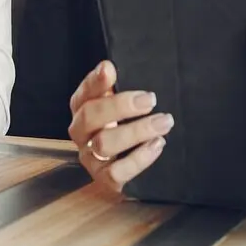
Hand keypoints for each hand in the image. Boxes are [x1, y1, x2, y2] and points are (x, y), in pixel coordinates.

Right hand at [67, 61, 173, 195]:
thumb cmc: (128, 126)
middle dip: (120, 106)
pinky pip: (116, 172)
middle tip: (150, 99)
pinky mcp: (104, 179)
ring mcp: (90, 157)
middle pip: (90, 116)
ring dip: (136, 131)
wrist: (132, 166)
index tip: (109, 69)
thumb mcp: (124, 105)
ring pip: (104, 144)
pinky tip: (157, 145)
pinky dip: (138, 158)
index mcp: (83, 109)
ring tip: (163, 123)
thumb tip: (108, 66)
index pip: (83, 93)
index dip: (94, 81)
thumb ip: (116, 87)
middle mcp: (82, 133)